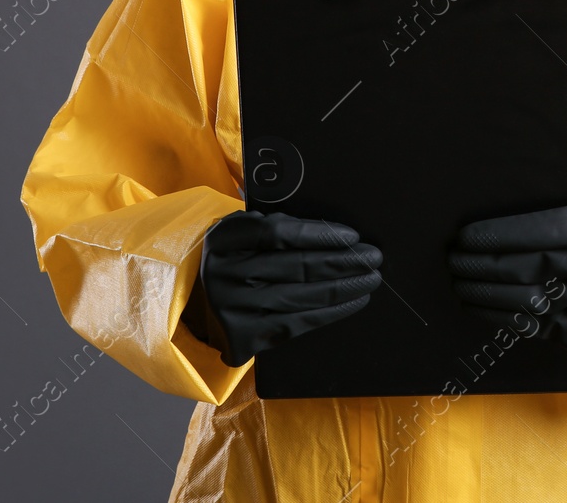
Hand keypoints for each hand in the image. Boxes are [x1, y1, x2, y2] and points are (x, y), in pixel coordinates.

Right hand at [181, 210, 381, 366]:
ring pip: (302, 299)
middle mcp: (224, 275)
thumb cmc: (231, 259)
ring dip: (344, 289)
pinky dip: (330, 313)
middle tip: (374, 257)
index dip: (319, 235)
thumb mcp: (239, 234)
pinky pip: (297, 325)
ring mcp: (234, 311)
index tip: (352, 236)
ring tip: (370, 279)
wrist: (192, 304)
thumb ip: (273, 227)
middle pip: (296, 267)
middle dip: (343, 262)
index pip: (278, 233)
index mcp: (223, 240)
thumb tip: (332, 232)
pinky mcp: (244, 339)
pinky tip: (352, 302)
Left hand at [446, 203, 566, 361]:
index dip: (497, 235)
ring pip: (525, 301)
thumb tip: (487, 226)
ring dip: (483, 294)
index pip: (539, 231)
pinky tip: (480, 305)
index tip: (465, 237)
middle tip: (453, 260)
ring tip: (460, 282)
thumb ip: (551, 220)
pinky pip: (533, 327)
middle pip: (527, 267)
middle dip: (482, 264)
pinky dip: (499, 316)